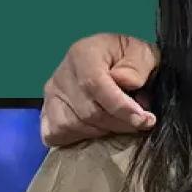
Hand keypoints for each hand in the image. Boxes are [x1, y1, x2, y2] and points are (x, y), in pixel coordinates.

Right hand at [41, 34, 159, 145]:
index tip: (144, 120)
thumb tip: (124, 82)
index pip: (94, 84)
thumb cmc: (131, 60)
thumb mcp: (143, 54)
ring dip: (104, 131)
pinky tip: (97, 129)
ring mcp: (52, 94)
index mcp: (84, 54)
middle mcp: (61, 73)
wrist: (117, 63)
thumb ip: (136, 67)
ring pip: (74, 126)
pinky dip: (78, 137)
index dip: (120, 107)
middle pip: (88, 111)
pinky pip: (56, 134)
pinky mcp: (47, 111)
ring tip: (120, 120)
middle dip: (120, 123)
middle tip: (140, 121)